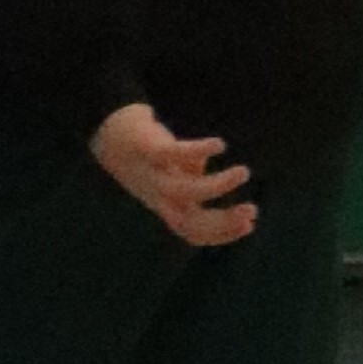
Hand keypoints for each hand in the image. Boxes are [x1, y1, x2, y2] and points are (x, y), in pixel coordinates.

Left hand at [90, 103, 257, 246]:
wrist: (110, 129)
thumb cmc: (147, 154)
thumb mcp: (171, 173)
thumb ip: (192, 178)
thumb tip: (209, 175)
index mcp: (166, 205)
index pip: (193, 233)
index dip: (222, 234)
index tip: (250, 224)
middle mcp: (158, 196)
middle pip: (190, 221)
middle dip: (223, 221)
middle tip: (252, 210)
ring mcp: (152, 175)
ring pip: (185, 191)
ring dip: (218, 186)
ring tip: (244, 172)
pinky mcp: (149, 150)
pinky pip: (174, 154)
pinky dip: (199, 150)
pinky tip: (220, 145)